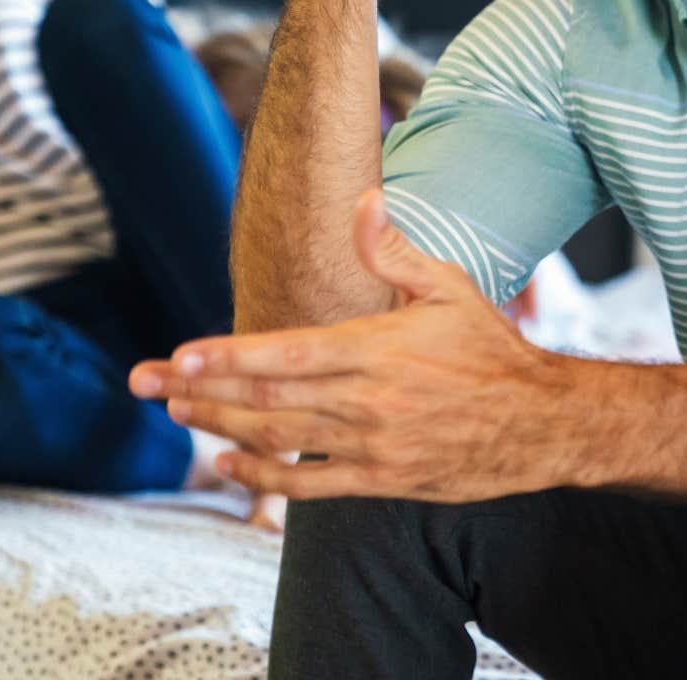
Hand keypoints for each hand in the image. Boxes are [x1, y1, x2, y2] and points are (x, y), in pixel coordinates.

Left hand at [130, 189, 602, 502]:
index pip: (284, 355)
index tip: (177, 355)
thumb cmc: (490, 348)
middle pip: (264, 400)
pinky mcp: (382, 480)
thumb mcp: (447, 287)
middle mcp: (365, 402)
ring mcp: (370, 446)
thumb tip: (362, 201)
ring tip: (173, 411)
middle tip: (142, 384)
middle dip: (197, 391)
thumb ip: (392, 250)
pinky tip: (226, 462)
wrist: (543, 423)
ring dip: (218, 427)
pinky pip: (311, 485)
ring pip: (278, 440)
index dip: (226, 357)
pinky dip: (264, 476)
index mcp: (374, 350)